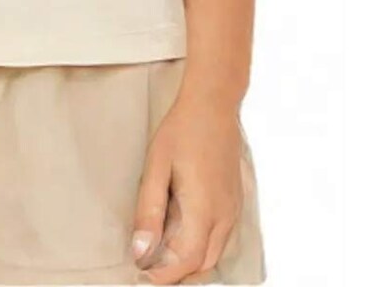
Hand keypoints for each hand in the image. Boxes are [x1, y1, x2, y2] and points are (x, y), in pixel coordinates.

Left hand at [130, 95, 244, 283]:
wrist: (213, 105)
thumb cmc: (182, 131)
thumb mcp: (156, 167)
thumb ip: (149, 211)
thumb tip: (141, 251)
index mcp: (204, 209)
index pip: (186, 261)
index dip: (164, 275)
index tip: (141, 275)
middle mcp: (224, 216)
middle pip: (203, 266)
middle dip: (176, 274)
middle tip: (148, 268)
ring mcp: (233, 211)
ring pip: (214, 256)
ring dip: (189, 264)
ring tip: (160, 255)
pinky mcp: (234, 204)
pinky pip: (220, 240)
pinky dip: (201, 249)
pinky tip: (180, 235)